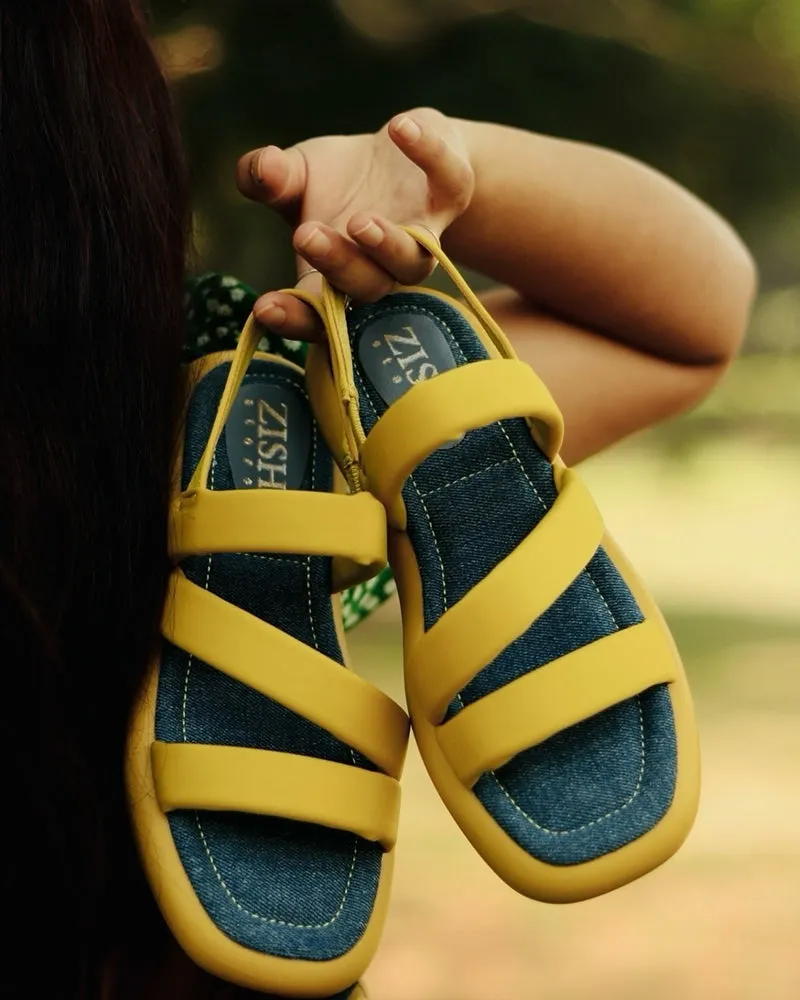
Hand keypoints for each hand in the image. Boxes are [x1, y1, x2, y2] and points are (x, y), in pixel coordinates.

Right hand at [235, 107, 474, 339]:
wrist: (404, 146)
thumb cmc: (340, 176)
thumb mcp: (295, 174)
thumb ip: (270, 179)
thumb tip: (261, 170)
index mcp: (336, 274)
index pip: (317, 313)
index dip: (295, 317)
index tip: (267, 308)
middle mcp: (382, 268)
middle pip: (367, 288)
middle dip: (339, 266)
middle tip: (306, 236)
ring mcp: (422, 238)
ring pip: (412, 262)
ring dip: (388, 246)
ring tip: (362, 223)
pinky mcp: (452, 194)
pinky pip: (448, 181)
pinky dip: (428, 153)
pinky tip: (399, 127)